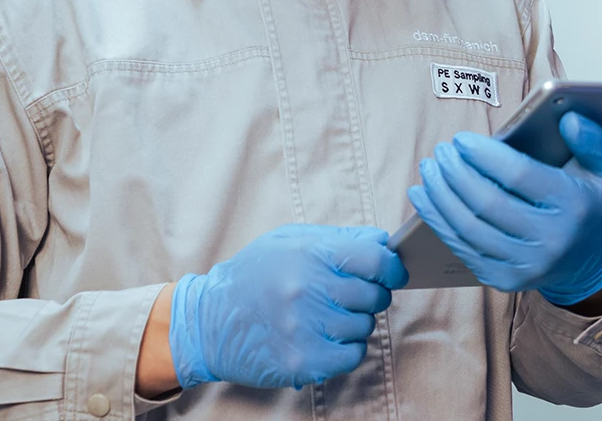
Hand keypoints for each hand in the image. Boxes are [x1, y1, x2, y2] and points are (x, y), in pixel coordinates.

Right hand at [168, 224, 407, 389]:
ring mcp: (305, 328)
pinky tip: (328, 338)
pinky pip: (353, 355)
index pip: (375, 260)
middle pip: (374, 295)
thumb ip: (339, 239)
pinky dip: (348, 348)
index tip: (391, 272)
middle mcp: (308, 290)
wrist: (210, 321)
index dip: (391, 267)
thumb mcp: (290, 240)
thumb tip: (383, 243)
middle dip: (371, 295)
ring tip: (329, 316)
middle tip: (350, 296)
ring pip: (365, 326)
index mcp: (308, 254)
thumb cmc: (254, 275)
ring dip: (355, 322)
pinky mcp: (302, 362)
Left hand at [408, 112, 601, 305]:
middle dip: (455, 173)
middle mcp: (551, 241)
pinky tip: (424, 197)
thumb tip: (568, 119)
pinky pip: (462, 246)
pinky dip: (437, 220)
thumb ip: (593, 140)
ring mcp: (525, 265)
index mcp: (574, 207)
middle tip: (442, 151)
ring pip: (468, 227)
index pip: (520, 176)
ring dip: (440, 195)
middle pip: (487, 203)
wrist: (590, 260)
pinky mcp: (503, 280)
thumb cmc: (589, 202)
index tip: (461, 139)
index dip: (485, 155)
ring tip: (429, 168)